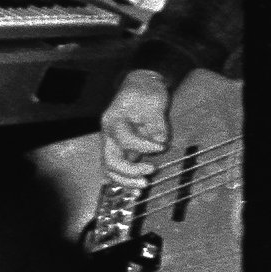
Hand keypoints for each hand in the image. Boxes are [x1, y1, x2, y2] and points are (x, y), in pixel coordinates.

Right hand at [100, 69, 173, 187]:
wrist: (140, 84)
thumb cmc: (146, 90)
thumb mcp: (154, 100)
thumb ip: (156, 123)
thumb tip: (160, 142)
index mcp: (113, 120)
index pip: (125, 140)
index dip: (144, 147)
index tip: (162, 147)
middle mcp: (109, 135)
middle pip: (110, 161)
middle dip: (129, 172)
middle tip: (149, 173)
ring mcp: (112, 143)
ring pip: (111, 169)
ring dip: (126, 180)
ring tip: (144, 184)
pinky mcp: (120, 149)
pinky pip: (118, 169)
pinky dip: (126, 179)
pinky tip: (137, 187)